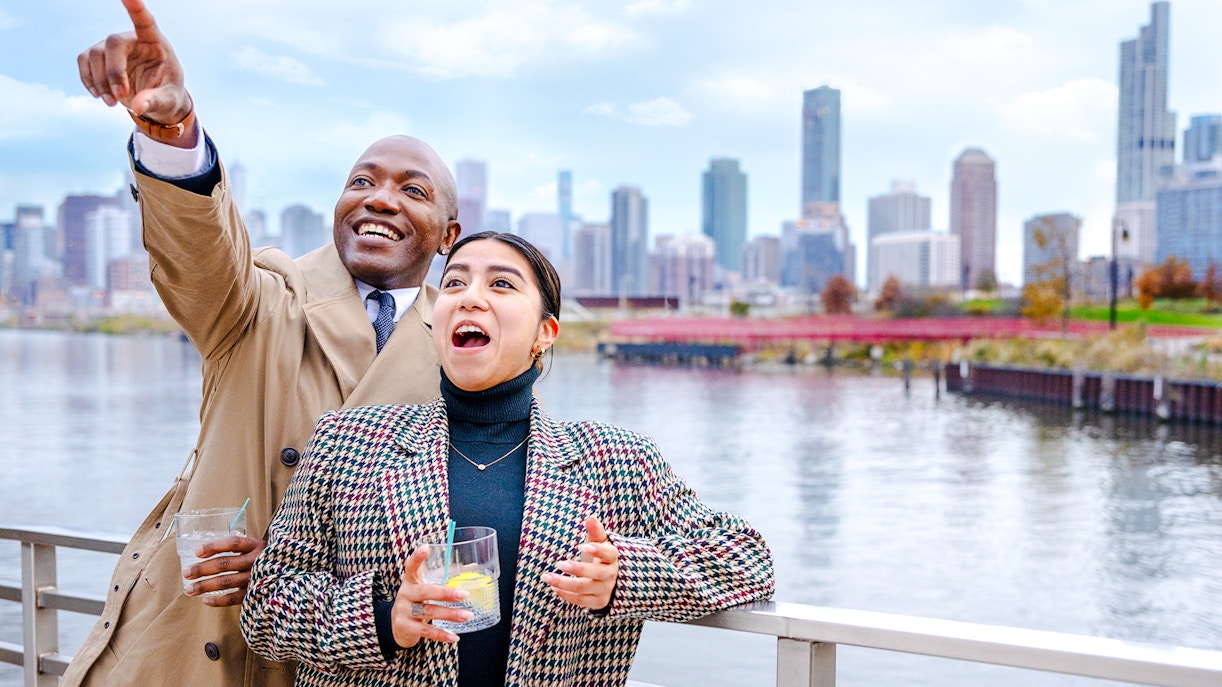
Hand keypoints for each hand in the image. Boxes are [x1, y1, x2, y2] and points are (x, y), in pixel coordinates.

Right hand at [77, 0, 194, 139]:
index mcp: (155, 43)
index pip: (145, 22)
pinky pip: (83, 61)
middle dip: (113, 72)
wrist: (154, 99)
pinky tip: (99, 95)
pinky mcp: (98, 56)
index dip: (136, 9)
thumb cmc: (167, 94)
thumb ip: (156, 101)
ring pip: (94, 55)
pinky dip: (88, 80)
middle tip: (120, 97)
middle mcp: (131, 39)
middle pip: (113, 44)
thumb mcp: (169, 101)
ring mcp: (112, 46)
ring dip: (99, 82)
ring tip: (112, 103)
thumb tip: (139, 107)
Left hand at [183, 534, 264, 606]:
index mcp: (256, 545)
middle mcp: (257, 561)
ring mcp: (257, 578)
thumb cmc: (266, 558)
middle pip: (225, 563)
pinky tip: (205, 600)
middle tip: (186, 573)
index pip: (233, 543)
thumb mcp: (257, 547)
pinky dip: (218, 600)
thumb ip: (239, 548)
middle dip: (202, 569)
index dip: (214, 546)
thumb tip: (204, 553)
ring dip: (205, 585)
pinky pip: (234, 598)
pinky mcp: (256, 593)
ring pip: (226, 581)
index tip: (197, 552)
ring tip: (189, 589)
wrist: (290, 572)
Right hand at [390, 546, 471, 647]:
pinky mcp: (405, 627)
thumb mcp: (426, 586)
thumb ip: (445, 577)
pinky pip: (426, 630)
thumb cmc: (417, 600)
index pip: (411, 566)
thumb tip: (473, 566)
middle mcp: (405, 594)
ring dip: (450, 614)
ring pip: (428, 611)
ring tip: (467, 615)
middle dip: (446, 593)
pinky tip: (453, 636)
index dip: (417, 557)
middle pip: (425, 591)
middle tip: (464, 594)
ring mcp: (403, 611)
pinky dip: (441, 634)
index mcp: (411, 580)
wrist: (396, 625)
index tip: (426, 548)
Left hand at [544, 516, 618, 610]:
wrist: (608, 579)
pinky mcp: (598, 602)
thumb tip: (591, 518)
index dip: (598, 551)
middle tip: (559, 563)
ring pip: (584, 588)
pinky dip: (566, 594)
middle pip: (596, 573)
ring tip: (547, 576)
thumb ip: (595, 531)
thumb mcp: (598, 541)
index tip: (583, 546)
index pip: (609, 554)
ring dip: (564, 583)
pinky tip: (554, 587)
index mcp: (612, 557)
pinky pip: (581, 600)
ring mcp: (605, 590)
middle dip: (577, 569)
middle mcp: (611, 575)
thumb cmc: (600, 555)